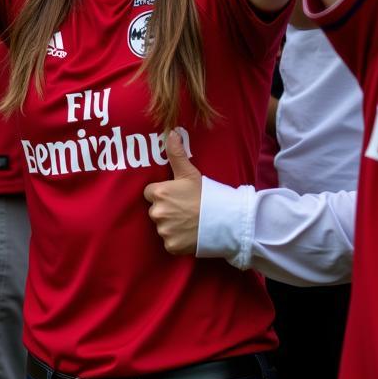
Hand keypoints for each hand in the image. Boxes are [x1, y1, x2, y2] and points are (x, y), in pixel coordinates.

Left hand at [142, 130, 201, 255]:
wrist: (226, 221)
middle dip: (166, 210)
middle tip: (185, 209)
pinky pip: (169, 242)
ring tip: (189, 221)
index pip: (150, 193)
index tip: (176, 196)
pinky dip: (177, 240)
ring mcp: (164, 230)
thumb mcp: (190, 173)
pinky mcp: (171, 246)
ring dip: (171, 225)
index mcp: (159, 193)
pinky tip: (190, 234)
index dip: (163, 194)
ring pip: (162, 227)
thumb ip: (176, 153)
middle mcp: (157, 212)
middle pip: (155, 210)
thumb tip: (171, 132)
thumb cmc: (207, 194)